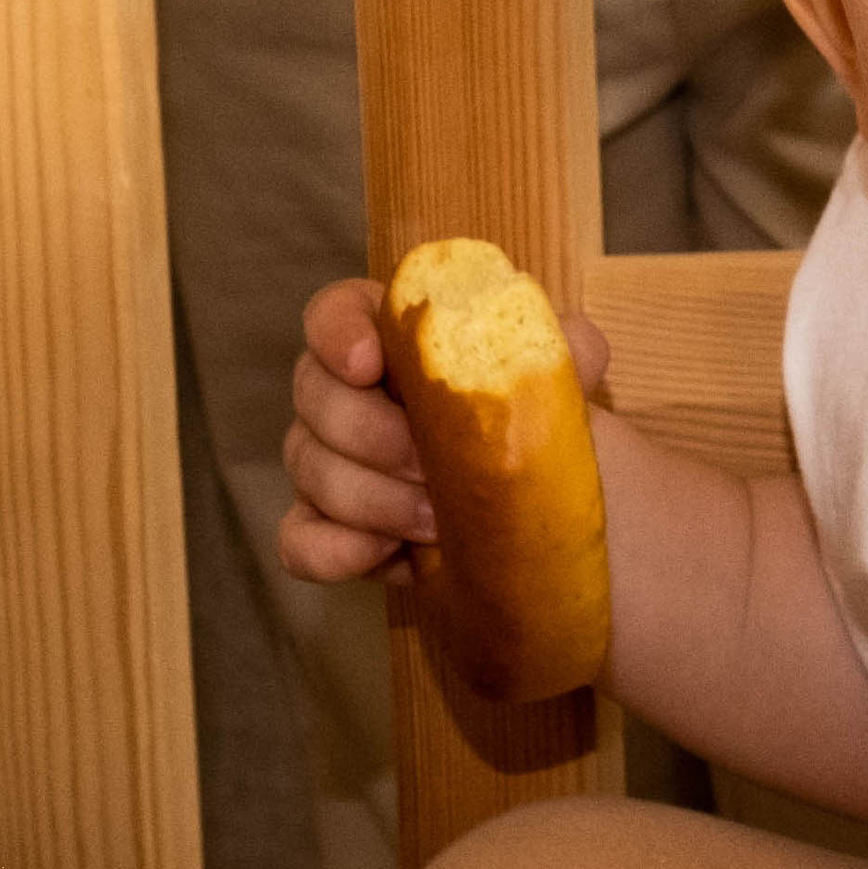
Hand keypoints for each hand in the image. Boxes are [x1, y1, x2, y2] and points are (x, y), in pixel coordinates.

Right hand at [278, 275, 610, 583]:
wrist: (541, 516)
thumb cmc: (539, 431)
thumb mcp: (563, 383)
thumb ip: (563, 349)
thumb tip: (566, 338)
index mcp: (396, 341)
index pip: (336, 312)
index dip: (336, 332)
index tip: (367, 363)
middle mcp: (348, 395)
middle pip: (313, 393)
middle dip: (369, 432)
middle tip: (428, 465)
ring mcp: (330, 464)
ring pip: (309, 469)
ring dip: (372, 497)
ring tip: (436, 520)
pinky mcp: (329, 531)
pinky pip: (301, 540)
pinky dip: (337, 549)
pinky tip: (389, 556)